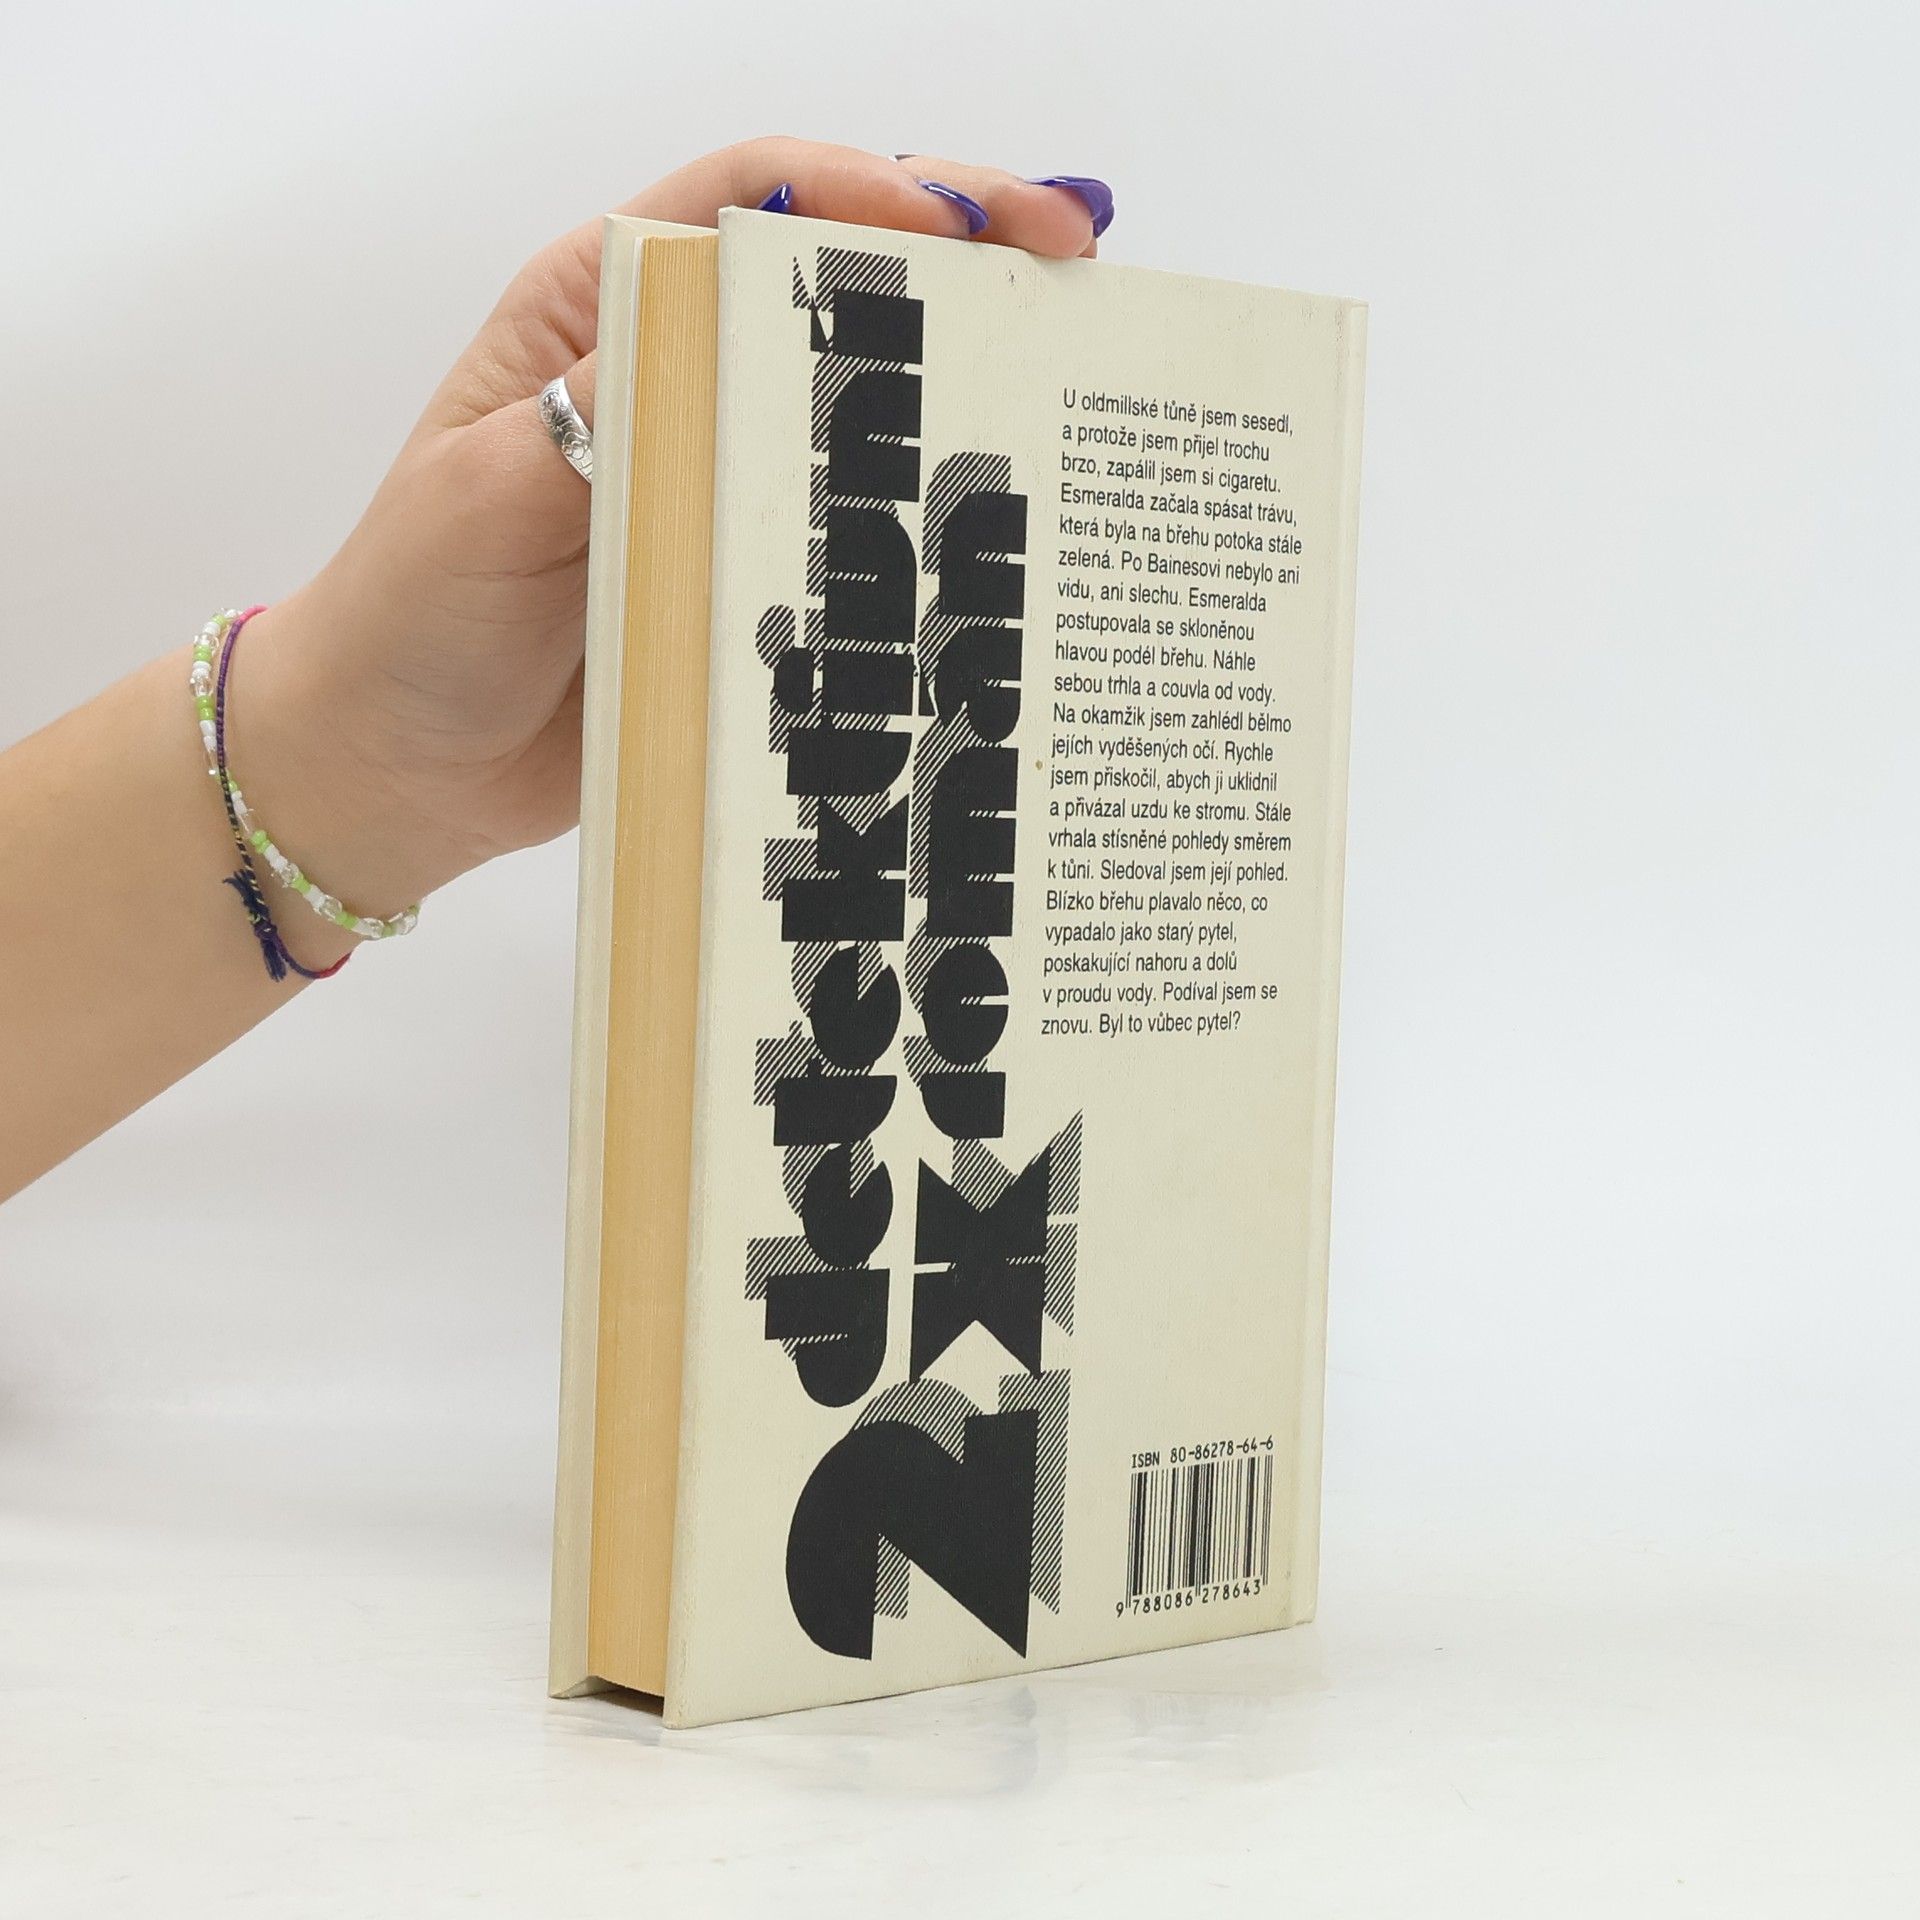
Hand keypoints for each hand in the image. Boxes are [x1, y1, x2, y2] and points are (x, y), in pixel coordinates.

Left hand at [240, 140, 1110, 918]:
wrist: (399, 769)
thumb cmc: (414, 615)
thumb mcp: (485, 494)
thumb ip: (598, 413)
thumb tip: (721, 327)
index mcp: (598, 311)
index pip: (750, 198)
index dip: (874, 188)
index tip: (984, 220)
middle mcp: (672, 377)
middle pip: (834, 285)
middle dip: (959, 264)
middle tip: (1076, 273)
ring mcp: (717, 479)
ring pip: (859, 407)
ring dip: (959, 389)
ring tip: (1065, 383)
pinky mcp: (744, 574)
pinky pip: (848, 532)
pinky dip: (920, 524)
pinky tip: (991, 524)